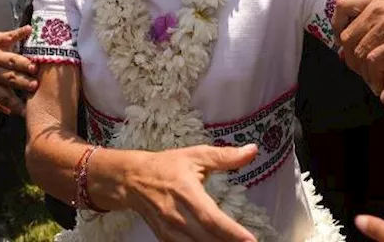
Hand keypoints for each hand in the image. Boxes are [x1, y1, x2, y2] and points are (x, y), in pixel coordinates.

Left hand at [0, 25, 36, 114]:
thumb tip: (8, 111)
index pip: (6, 98)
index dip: (18, 105)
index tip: (29, 109)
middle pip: (13, 79)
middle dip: (25, 83)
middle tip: (36, 86)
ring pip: (13, 61)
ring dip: (25, 64)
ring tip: (34, 67)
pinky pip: (10, 36)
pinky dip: (20, 33)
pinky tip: (30, 30)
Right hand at [124, 146, 258, 241]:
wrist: (132, 179)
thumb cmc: (166, 166)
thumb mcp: (195, 155)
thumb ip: (225, 156)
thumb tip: (252, 151)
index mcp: (186, 192)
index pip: (211, 217)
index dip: (231, 232)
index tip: (250, 240)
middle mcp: (177, 215)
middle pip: (206, 238)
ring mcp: (170, 230)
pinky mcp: (165, 238)